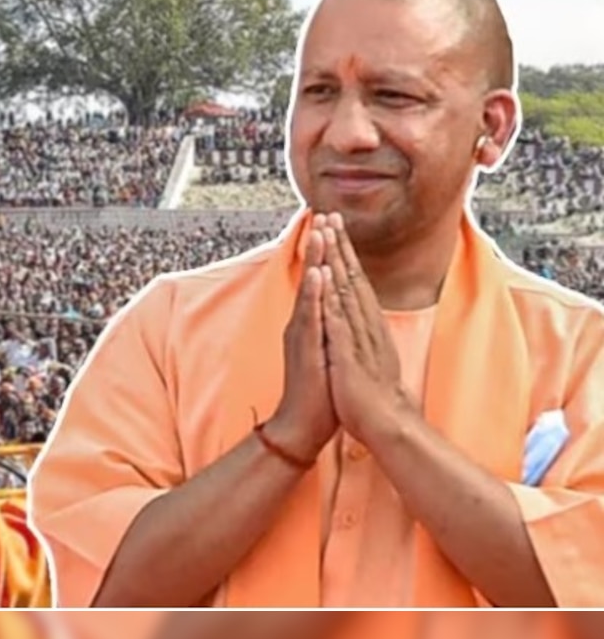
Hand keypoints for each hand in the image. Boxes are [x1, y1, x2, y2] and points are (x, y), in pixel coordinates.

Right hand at [264, 216, 337, 462]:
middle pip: (312, 277)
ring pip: (310, 290)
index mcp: (313, 323)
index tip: (332, 225)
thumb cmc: (318, 391)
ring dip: (315, 261)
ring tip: (319, 234)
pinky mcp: (306, 348)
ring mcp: (303, 334)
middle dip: (319, 245)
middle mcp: (304, 323)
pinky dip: (314, 294)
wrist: (303, 424)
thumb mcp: (327, 352)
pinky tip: (317, 275)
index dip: (326, 253)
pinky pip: (310, 316)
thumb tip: (335, 312)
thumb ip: (327, 329)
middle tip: (323, 214)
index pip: (320, 281)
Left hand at [319, 214, 418, 443]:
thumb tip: (356, 319)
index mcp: (366, 324)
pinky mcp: (350, 353)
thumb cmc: (371, 393)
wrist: (386, 424)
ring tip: (327, 232)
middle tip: (330, 213)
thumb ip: (361, 335)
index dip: (344, 253)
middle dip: (340, 244)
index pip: (354, 281)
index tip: (335, 226)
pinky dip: (332, 295)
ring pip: (346, 289)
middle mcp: (365, 324)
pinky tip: (325, 276)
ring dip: (336, 259)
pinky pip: (339, 319)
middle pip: (352, 276)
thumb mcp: (364, 355)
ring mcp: (359, 336)